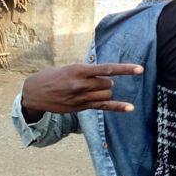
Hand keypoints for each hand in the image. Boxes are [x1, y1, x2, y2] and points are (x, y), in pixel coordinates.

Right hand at [22, 62, 143, 118]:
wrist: (34, 93)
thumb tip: (107, 76)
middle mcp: (81, 85)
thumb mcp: (68, 68)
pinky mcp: (81, 107)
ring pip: (107, 94)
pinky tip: (130, 107)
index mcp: (78, 70)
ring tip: (91, 89)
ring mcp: (82, 98)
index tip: (140, 69)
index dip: (125, 69)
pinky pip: (104, 106)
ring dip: (106, 91)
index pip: (107, 69)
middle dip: (106, 82)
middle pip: (108, 83)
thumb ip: (86, 72)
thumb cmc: (52, 77)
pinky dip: (118, 107)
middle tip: (93, 81)